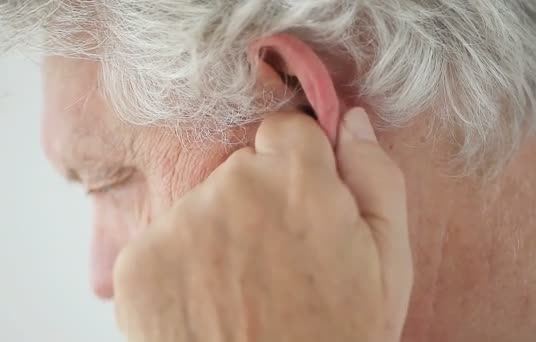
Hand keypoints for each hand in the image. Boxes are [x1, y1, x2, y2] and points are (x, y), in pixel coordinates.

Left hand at [113, 107, 412, 341]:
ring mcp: (178, 224)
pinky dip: (180, 265)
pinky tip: (207, 303)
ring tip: (242, 289)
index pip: (285, 130)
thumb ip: (376, 177)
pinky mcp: (137, 263)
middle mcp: (231, 188)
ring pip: (201, 205)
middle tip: (277, 260)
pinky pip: (163, 241)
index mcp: (296, 181)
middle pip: (241, 168)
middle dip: (259, 200)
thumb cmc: (340, 337)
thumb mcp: (390, 264)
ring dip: (218, 233)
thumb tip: (352, 119)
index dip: (297, 166)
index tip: (300, 203)